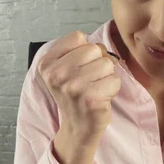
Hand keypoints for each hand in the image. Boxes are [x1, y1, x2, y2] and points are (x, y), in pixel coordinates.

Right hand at [38, 30, 120, 146]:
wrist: (78, 127)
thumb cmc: (75, 95)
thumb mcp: (64, 69)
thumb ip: (78, 50)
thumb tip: (101, 46)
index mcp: (47, 63)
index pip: (78, 36)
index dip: (86, 49)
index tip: (80, 66)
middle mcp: (57, 74)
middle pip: (94, 48)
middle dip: (98, 62)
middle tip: (90, 80)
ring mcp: (73, 87)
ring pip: (107, 63)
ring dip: (106, 76)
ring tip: (95, 88)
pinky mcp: (91, 99)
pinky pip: (115, 80)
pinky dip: (113, 88)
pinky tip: (101, 98)